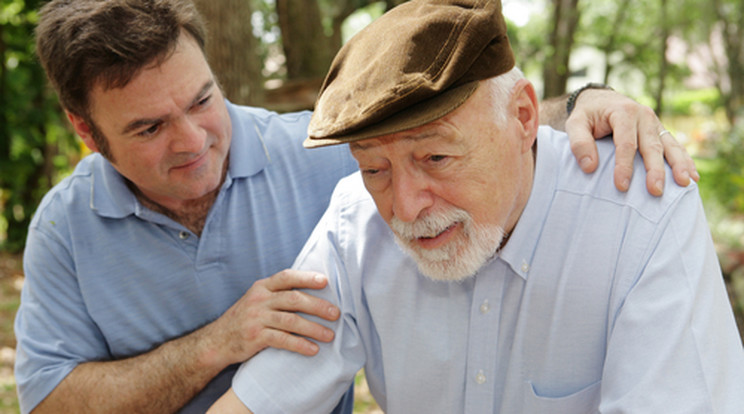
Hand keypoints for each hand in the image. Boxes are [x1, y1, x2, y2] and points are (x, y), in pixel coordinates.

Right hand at [203, 269, 339, 367]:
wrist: (217, 341)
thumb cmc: (245, 318)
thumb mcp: (258, 299)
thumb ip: (279, 294)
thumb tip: (313, 291)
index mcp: (262, 287)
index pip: (287, 277)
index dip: (306, 277)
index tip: (325, 281)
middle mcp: (260, 300)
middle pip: (294, 299)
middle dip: (318, 306)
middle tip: (336, 314)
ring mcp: (256, 318)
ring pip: (291, 320)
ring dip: (314, 328)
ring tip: (330, 335)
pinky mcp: (255, 337)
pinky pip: (282, 340)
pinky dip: (300, 344)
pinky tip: (313, 349)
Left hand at [565, 88, 698, 195]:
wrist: (600, 100)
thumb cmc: (587, 115)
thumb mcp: (574, 123)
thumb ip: (578, 143)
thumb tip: (589, 167)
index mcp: (623, 112)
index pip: (626, 143)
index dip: (624, 166)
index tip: (622, 186)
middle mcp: (644, 116)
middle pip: (651, 146)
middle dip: (655, 170)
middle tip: (655, 191)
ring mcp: (655, 124)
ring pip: (669, 146)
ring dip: (678, 165)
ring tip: (685, 183)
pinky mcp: (660, 131)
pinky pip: (674, 146)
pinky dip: (685, 161)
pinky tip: (692, 177)